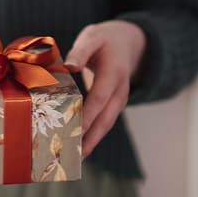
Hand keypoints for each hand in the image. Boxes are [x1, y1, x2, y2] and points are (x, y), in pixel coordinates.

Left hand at [65, 20, 145, 158]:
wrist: (127, 41)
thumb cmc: (104, 40)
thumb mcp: (92, 38)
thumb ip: (81, 51)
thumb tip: (70, 66)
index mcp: (113, 73)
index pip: (99, 98)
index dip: (87, 116)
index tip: (74, 131)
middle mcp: (119, 90)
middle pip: (106, 119)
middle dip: (90, 138)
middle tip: (74, 156)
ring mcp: (119, 99)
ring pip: (107, 124)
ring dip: (92, 141)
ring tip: (75, 159)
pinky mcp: (114, 104)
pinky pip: (104, 122)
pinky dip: (92, 135)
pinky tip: (78, 147)